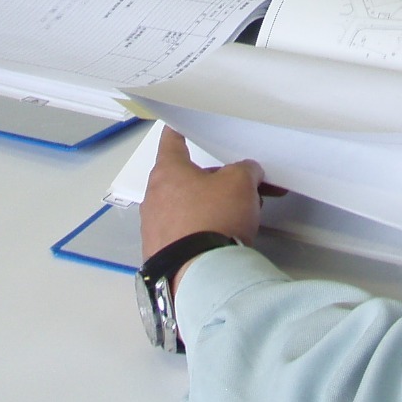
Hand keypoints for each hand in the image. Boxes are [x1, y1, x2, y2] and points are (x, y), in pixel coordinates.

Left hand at [140, 127, 264, 293]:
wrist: (200, 275)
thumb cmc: (214, 217)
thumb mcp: (240, 182)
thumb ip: (244, 170)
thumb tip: (247, 173)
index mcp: (167, 172)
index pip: (171, 142)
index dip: (180, 131)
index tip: (181, 127)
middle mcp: (154, 198)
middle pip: (186, 180)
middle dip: (216, 182)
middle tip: (244, 187)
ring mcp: (154, 229)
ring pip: (188, 208)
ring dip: (213, 208)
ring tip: (244, 217)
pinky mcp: (161, 255)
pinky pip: (186, 234)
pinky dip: (204, 232)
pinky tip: (226, 239)